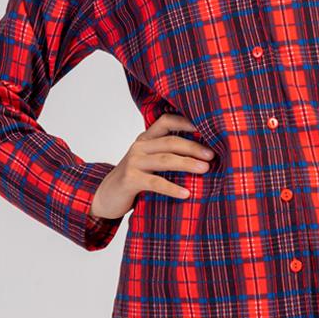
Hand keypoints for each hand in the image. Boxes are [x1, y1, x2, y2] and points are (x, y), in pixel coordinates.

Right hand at [89, 112, 215, 220]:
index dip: (186, 121)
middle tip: (212, 155)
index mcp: (146, 139)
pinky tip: (186, 193)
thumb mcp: (149, 162)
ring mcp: (134, 162)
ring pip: (165, 160)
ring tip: (205, 169)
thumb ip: (167, 155)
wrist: (106, 196)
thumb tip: (203, 157)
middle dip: (193, 147)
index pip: (166, 121)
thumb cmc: (134, 178)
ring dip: (187, 163)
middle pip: (170, 142)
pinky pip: (155, 182)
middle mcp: (139, 147)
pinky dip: (172, 188)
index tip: (207, 127)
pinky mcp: (130, 179)